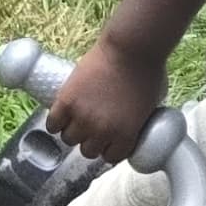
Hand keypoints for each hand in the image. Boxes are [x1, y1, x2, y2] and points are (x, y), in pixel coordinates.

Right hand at [45, 34, 166, 161]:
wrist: (131, 47)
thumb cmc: (148, 70)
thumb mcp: (152, 104)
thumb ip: (140, 120)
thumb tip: (137, 126)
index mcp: (126, 135)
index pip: (111, 158)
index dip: (109, 149)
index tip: (107, 142)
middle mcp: (102, 131)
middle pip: (88, 151)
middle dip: (90, 141)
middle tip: (91, 128)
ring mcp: (82, 117)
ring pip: (68, 139)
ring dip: (72, 131)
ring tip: (75, 120)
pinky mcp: (66, 101)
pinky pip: (53, 124)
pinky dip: (55, 122)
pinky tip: (60, 116)